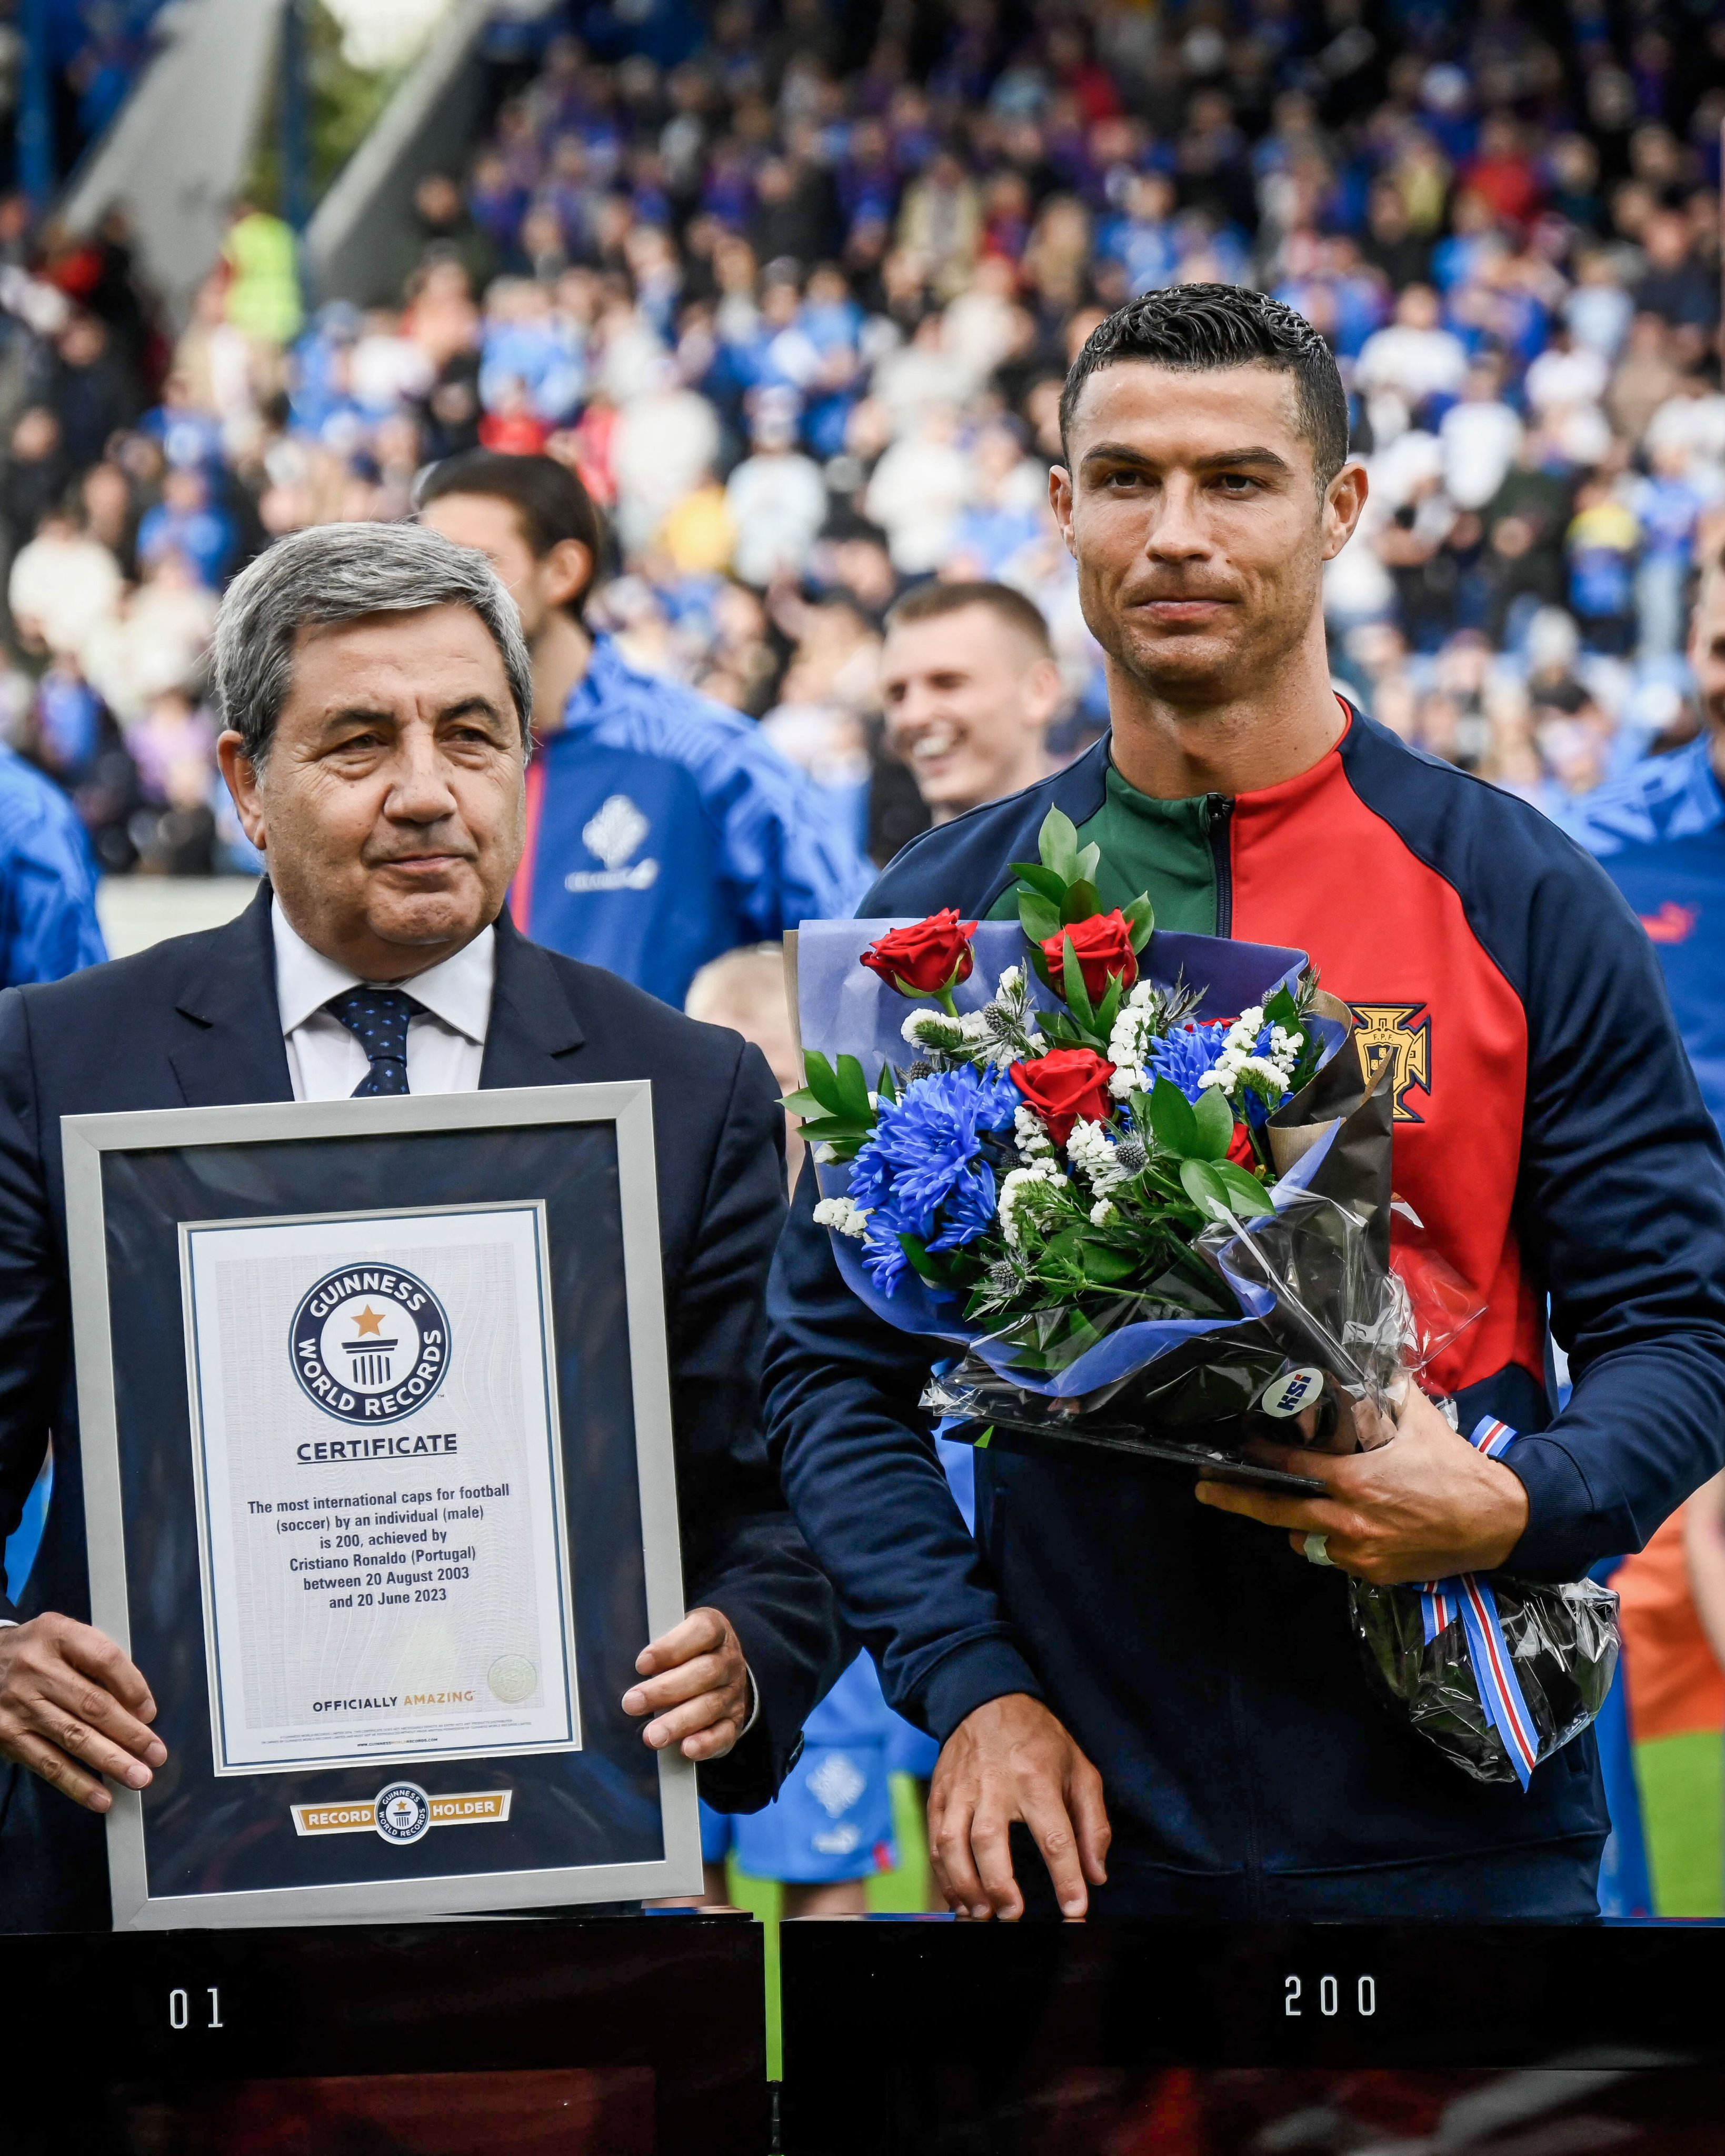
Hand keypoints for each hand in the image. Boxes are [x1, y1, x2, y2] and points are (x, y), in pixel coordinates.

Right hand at [0, 1613, 165, 1811]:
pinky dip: (77, 1784)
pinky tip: (100, 1797)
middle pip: (93, 1704)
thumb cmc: (34, 1653)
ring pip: (74, 1738)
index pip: (105, 1659)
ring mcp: (19, 1704)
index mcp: (57, 1634)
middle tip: (156, 1754)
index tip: (150, 1713)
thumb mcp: (62, 1639)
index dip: (133, 1687)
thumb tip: (137, 1707)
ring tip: (139, 1777)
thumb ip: (96, 1663)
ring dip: (111, 1762)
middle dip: (131, 1734)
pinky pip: (48, 1764)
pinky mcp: (7, 1735)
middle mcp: (36, 1668)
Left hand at [622, 1606, 749, 1761]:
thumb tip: (618, 1664)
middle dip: (665, 1690)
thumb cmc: (687, 1651)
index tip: (641, 1664)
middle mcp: (728, 1661)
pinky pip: (724, 1733)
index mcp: (716, 1630)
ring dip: (679, 1722)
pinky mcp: (734, 1721)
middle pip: (705, 1672)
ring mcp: (733, 1692)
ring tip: (651, 1736)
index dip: (671, 1648)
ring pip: (711, 1705)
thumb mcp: (677, 1635)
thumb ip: (657, 1646)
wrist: (723, 1670)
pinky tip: (686, 1749)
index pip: (702, 1632)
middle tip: (632, 1703)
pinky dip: (706, 1743)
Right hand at [928, 1693, 1109, 1920]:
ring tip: (980, 1914)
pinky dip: (944, 1874)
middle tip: (1012, 1916)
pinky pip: (934, 1838)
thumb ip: (1093, 1824)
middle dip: (999, 1885)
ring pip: (953, 1841)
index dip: (1066, 1878)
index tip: (1075, 1911)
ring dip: (964, 1884)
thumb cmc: (1040, 1740)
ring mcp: (961, 1789)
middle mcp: (996, 1784)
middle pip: (990, 1840)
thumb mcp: (1080, 1770)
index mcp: (1038, 1779)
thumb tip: (1095, 1875)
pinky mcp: (939, 1793)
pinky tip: (957, 1898)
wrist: (986, 1698)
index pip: (1055, 1836)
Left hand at [1194, 1384, 1529, 1583]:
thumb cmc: (1453, 1467)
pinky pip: (1334, 1557)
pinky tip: (1336, 1524)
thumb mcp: (1415, 1420)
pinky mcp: (1373, 1574)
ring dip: (1293, 1522)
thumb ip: (1382, 1393)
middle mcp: (1349, 1519)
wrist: (1496, 1520)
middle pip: (1276, 1511)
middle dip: (1235, 1499)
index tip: (1233, 1450)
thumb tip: (1364, 1362)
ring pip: (1305, 1538)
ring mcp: (1358, 1552)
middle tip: (1203, 1490)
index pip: (1289, 1467)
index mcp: (1354, 1480)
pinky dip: (1329, 1540)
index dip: (1258, 1458)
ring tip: (1284, 1503)